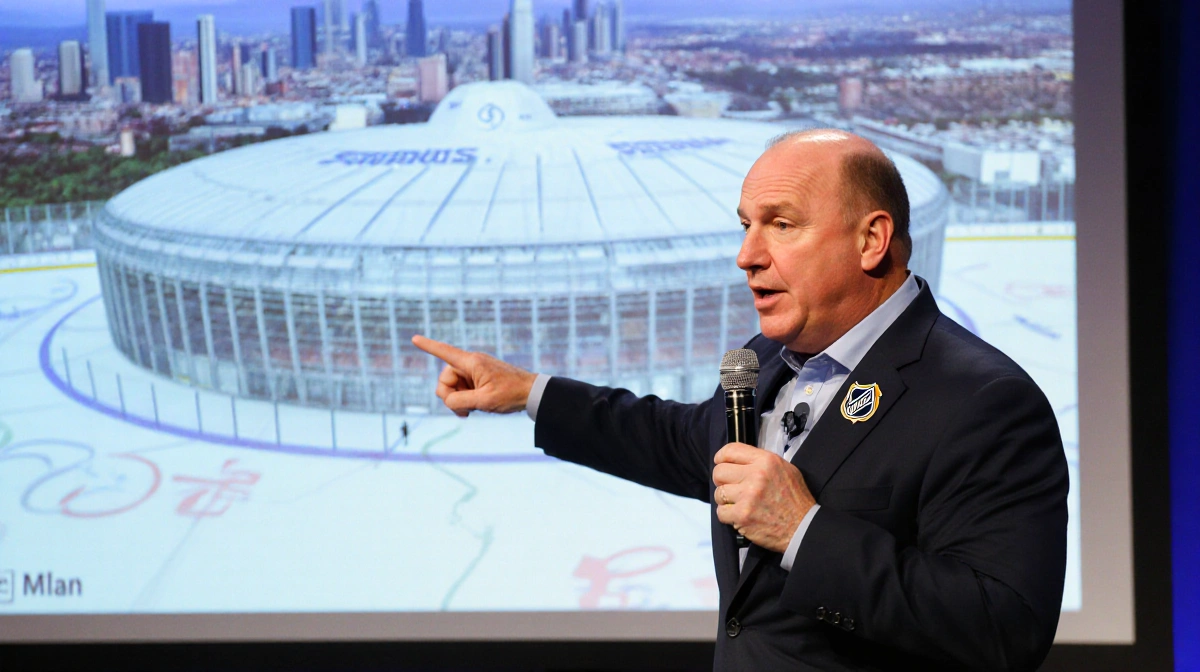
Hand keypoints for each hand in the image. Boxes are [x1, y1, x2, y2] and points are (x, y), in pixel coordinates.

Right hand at [411, 335, 537, 416]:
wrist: (532, 393)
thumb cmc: (511, 394)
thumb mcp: (484, 401)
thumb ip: (461, 402)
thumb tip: (448, 401)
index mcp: (472, 362)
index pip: (445, 352)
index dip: (428, 346)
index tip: (414, 338)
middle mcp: (471, 363)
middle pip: (445, 378)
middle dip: (449, 397)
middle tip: (464, 412)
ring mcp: (475, 370)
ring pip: (453, 386)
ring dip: (457, 400)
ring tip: (471, 411)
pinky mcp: (479, 378)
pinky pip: (463, 388)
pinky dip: (464, 399)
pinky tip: (474, 408)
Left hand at [713, 443, 816, 552]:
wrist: (803, 527)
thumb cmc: (795, 499)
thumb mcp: (785, 469)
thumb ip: (761, 462)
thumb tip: (739, 461)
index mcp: (766, 461)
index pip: (731, 450)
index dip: (721, 457)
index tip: (720, 463)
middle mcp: (756, 475)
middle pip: (719, 472)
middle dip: (722, 481)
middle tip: (731, 488)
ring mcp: (748, 496)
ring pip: (718, 493)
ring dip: (725, 500)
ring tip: (739, 504)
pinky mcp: (742, 515)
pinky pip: (720, 512)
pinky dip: (728, 515)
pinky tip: (739, 515)